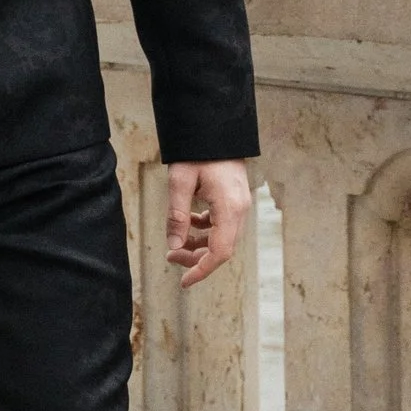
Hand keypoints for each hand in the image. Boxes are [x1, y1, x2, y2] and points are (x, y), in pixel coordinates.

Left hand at [165, 159, 251, 287]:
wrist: (216, 128)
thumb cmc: (197, 152)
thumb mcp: (180, 182)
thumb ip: (177, 216)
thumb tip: (174, 246)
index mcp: (229, 208)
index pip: (220, 252)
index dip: (202, 270)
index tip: (184, 282)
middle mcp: (240, 210)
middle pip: (221, 248)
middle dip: (196, 257)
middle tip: (170, 254)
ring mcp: (240, 205)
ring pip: (222, 238)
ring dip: (200, 244)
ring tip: (176, 243)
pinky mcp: (235, 200)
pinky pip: (222, 225)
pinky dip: (205, 230)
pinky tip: (189, 223)